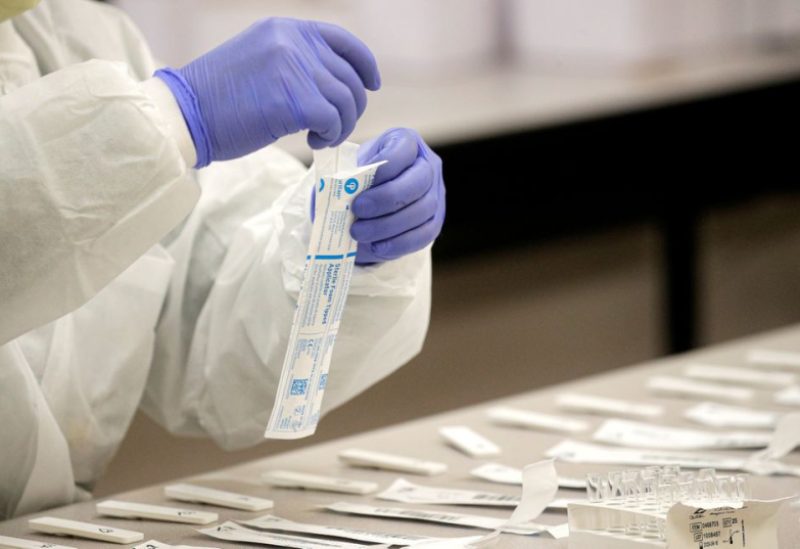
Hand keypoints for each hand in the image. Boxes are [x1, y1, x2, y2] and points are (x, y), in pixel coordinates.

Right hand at [156, 18, 379, 166]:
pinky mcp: (292, 100)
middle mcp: (293, 43)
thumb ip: (294, 62)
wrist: (186, 114)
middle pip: (349, 77)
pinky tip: (312, 141)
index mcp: (286, 29)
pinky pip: (333, 120)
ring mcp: (293, 68)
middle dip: (351, 108)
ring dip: (340, 126)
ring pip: (345, 101)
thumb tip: (332, 84)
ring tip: (320, 137)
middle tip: (333, 129)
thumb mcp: (259, 60)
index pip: (344, 41)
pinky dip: (329, 136)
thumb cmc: (219, 98)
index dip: (365, 65)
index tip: (372, 85)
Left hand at [351, 128, 445, 263]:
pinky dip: (399, 243)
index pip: (403, 151)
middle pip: (418, 182)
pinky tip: (376, 247)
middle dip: (386, 198)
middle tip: (357, 209)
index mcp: (407, 142)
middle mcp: (428, 166)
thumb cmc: (358, 179)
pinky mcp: (435, 222)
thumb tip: (343, 187)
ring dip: (388, 225)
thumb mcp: (351, 168)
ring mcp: (436, 195)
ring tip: (358, 232)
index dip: (383, 167)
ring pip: (422, 211)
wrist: (368, 201)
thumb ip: (349, 173)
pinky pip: (424, 235)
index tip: (358, 181)